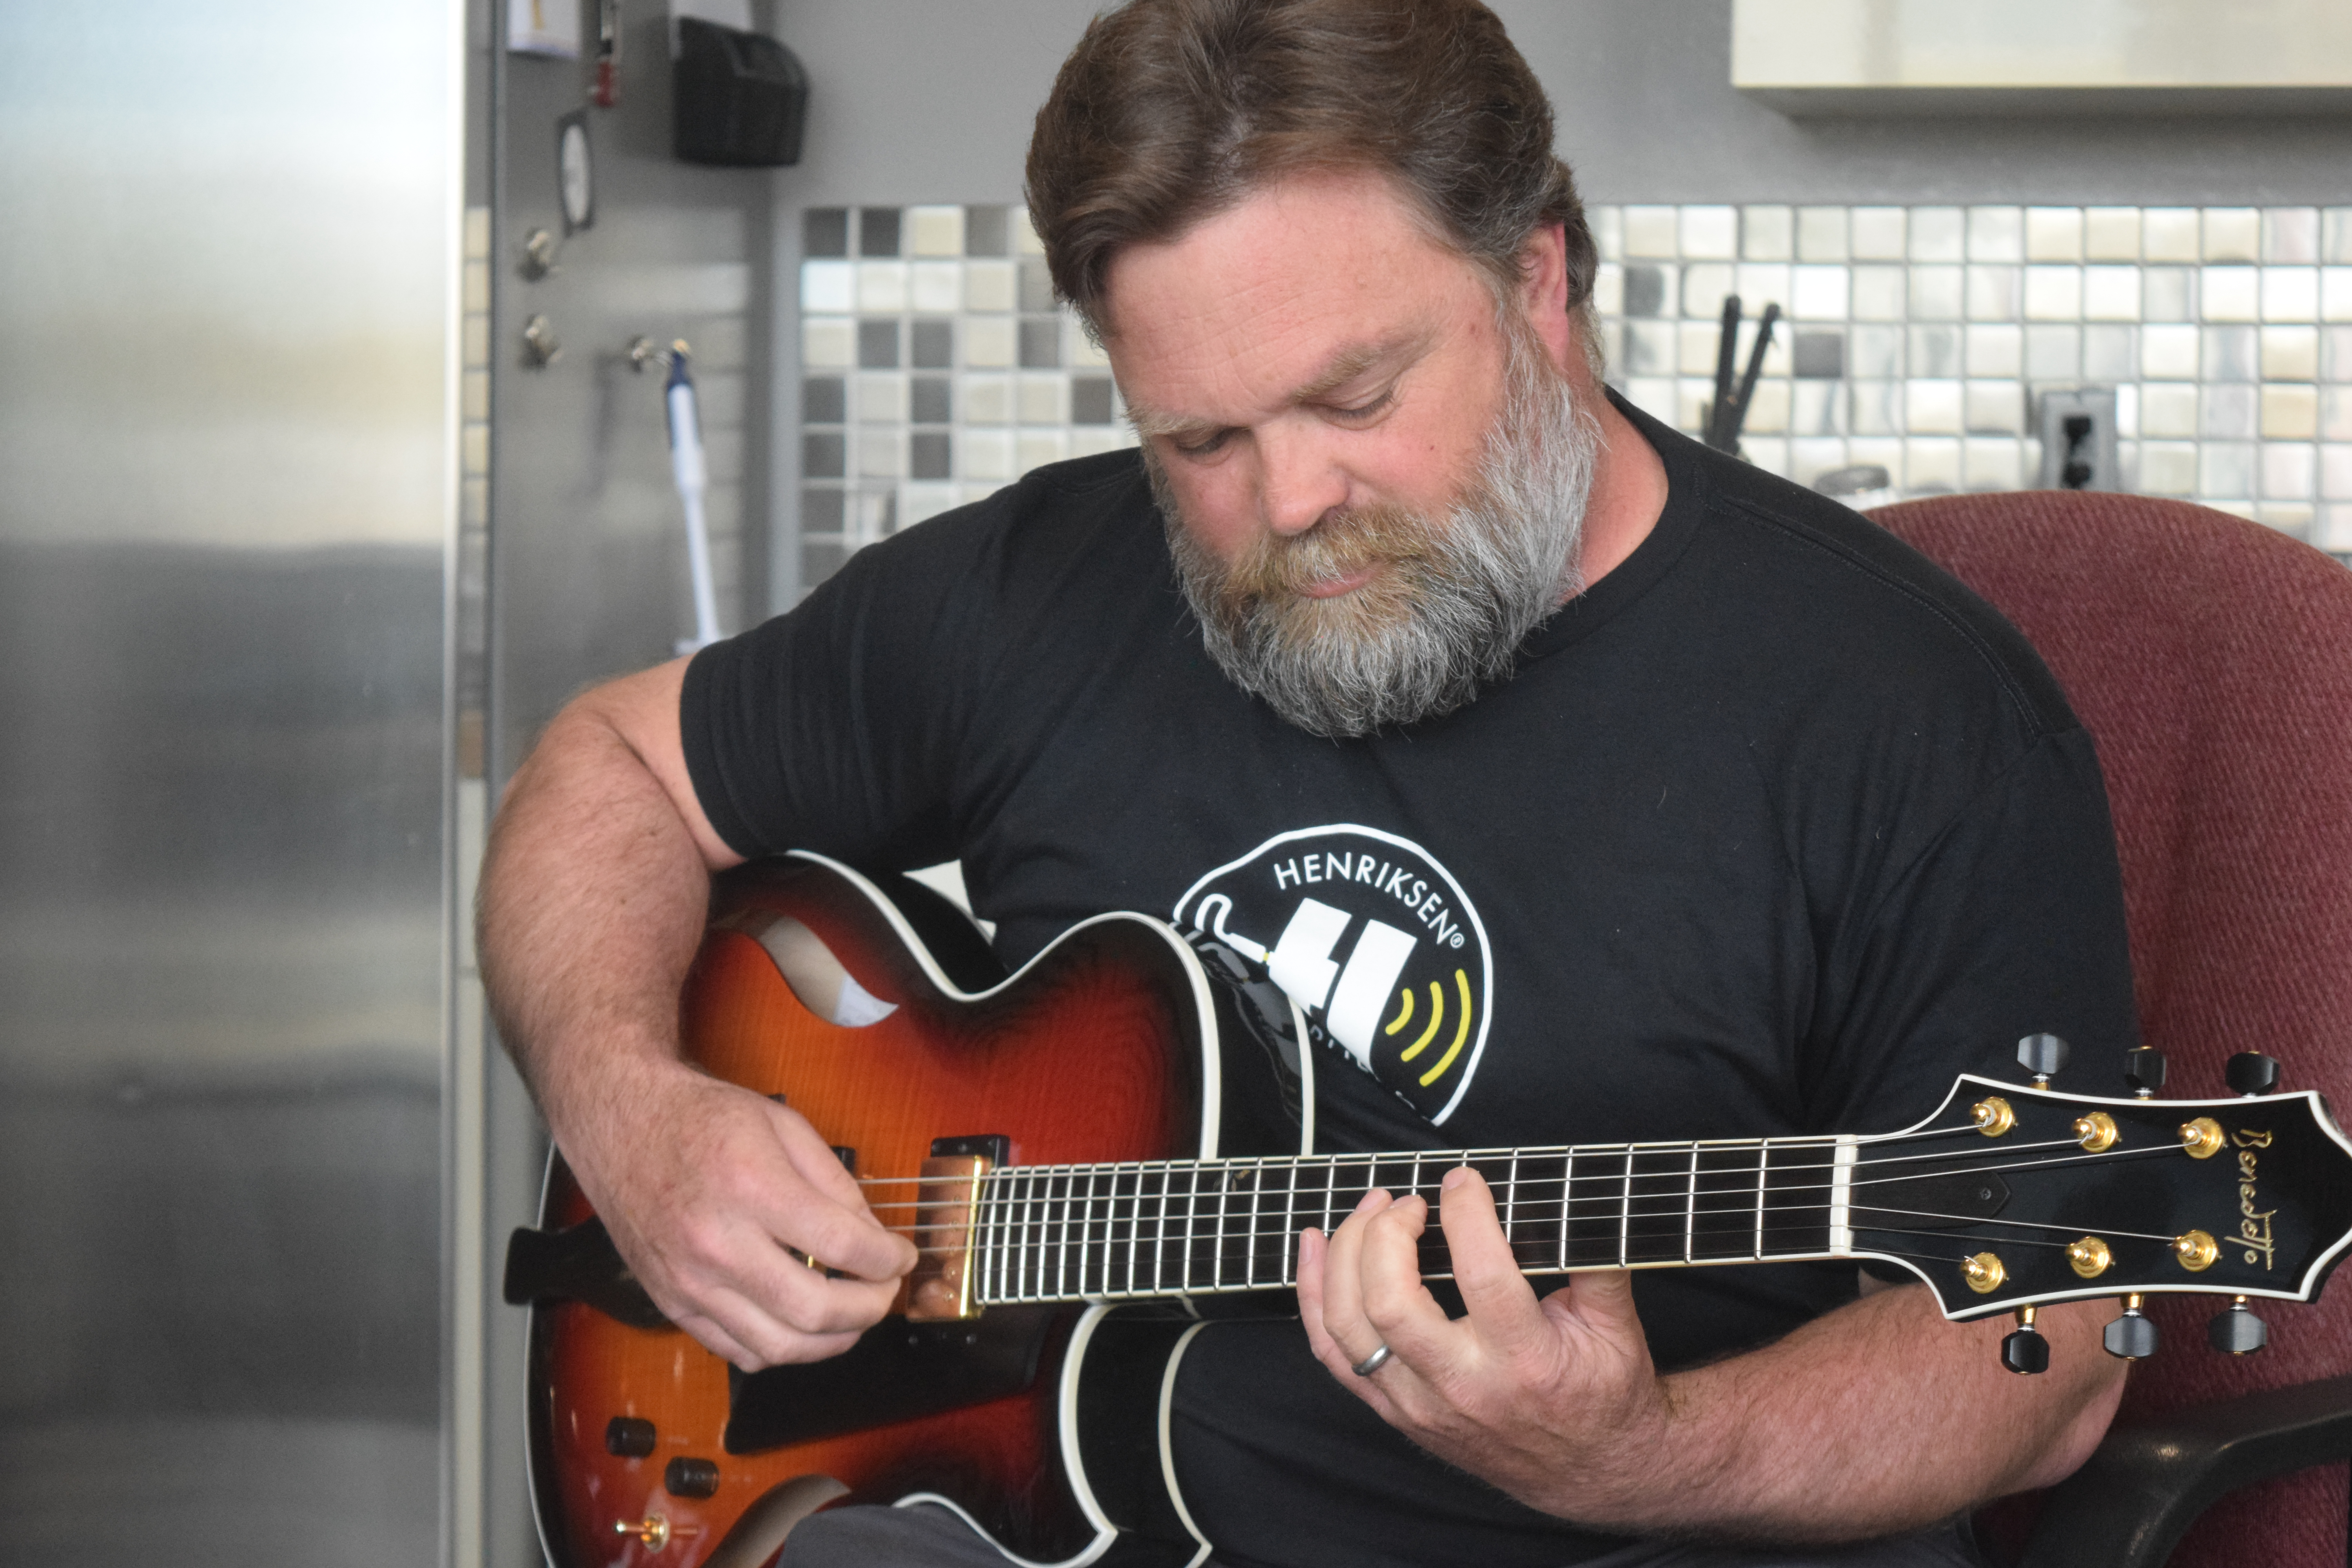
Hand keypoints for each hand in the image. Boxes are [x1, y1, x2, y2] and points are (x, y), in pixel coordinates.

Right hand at [559, 1057, 917, 1369]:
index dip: (888, 1259)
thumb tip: (873, 1238)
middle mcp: (717, 1242)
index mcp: (752, 1187)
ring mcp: (689, 1281)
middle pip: (814, 1310)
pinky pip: (736, 1351)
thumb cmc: (702, 1118)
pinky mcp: (671, 1302)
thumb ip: (835, 1184)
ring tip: (853, 1317)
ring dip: (831, 1340)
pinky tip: (801, 1327)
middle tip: (884, 1292)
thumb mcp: (784, 1125)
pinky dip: (780, 1350)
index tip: (902, 1256)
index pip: (842, 1245)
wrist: (622, 1122)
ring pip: (777, 1347)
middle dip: (869, 1309)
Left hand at [1295, 1167, 1673, 1520]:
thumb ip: (1598, 1260)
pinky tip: (1316, 1246)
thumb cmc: (1603, 1394)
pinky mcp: (1396, 1412)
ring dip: (1345, 1254)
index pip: (1481, 1275)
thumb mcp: (1619, 1327)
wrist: (1590, 1473)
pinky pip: (1333, 1353)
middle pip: (1391, 1301)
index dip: (1465, 1215)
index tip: (1462, 1181)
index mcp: (1524, 1361)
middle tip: (1408, 1201)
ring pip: (1348, 1325)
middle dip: (1386, 1234)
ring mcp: (1419, 1405)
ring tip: (1370, 1209)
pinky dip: (1313, 1294)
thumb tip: (1574, 1195)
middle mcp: (1463, 1388)